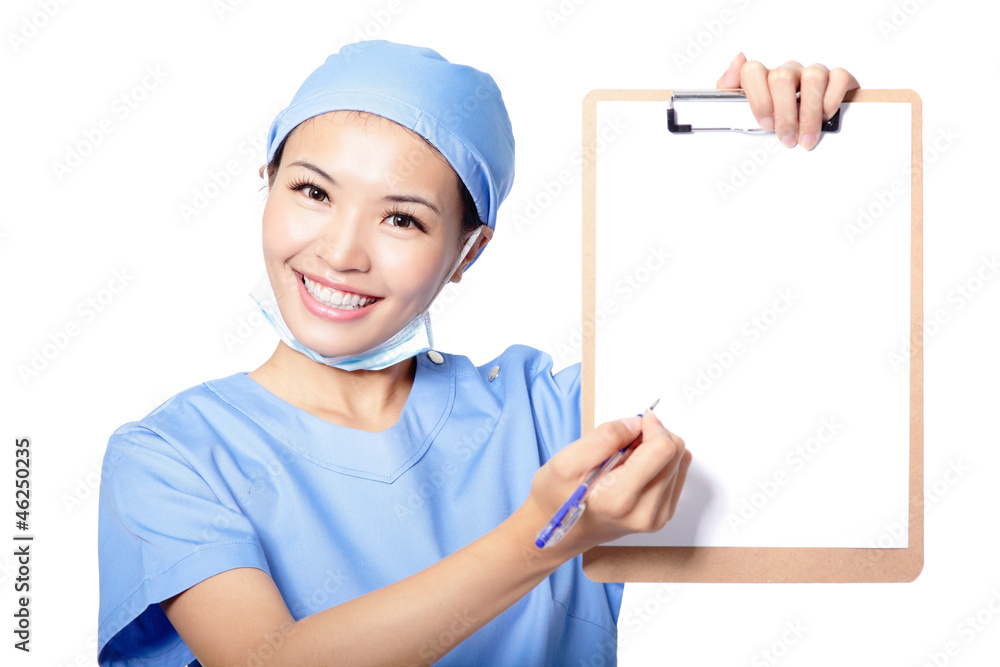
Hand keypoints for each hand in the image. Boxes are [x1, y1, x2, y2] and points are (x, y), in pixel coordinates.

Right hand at [527, 411, 690, 555]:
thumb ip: (603, 438)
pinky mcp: (663, 514)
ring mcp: (658, 516)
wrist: (560, 532)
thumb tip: (636, 423)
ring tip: (625, 458)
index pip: (662, 449)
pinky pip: (677, 473)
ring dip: (655, 448)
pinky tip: (634, 468)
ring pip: (679, 460)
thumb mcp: (565, 461)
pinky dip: (658, 462)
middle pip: (675, 452)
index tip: (634, 424)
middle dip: (652, 436)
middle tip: (624, 442)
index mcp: (620, 499)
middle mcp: (645, 512)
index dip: (651, 426)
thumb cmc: (557, 499)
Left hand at [717, 53, 859, 149]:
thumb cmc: (773, 115)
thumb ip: (729, 87)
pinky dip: (832, 100)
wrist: (803, 122)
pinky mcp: (835, 77)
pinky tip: (826, 115)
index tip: (766, 124)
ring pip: (813, 77)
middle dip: (785, 114)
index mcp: (764, 77)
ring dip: (809, 113)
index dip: (759, 99)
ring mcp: (811, 72)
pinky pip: (838, 77)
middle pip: (782, 78)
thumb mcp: (741, 107)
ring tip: (805, 137)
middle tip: (787, 137)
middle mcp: (788, 71)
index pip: (753, 71)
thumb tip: (738, 60)